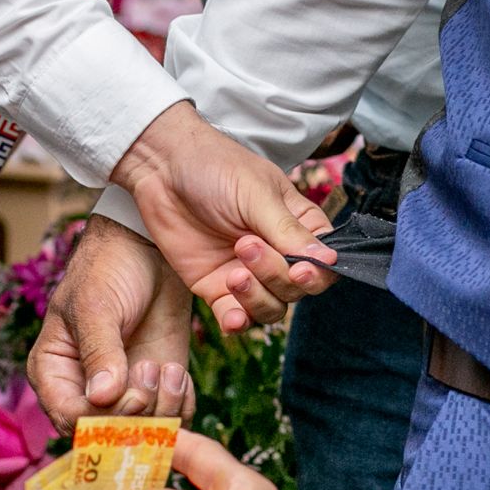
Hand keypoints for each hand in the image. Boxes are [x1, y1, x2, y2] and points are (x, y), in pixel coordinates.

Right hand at [28, 216, 196, 431]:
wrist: (149, 249)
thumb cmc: (109, 269)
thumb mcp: (97, 306)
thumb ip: (99, 352)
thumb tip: (102, 398)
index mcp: (54, 373)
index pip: (70, 417)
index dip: (99, 418)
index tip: (129, 396)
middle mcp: (85, 390)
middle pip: (107, 433)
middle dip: (135, 412)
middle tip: (150, 372)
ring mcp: (124, 390)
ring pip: (143, 430)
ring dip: (162, 407)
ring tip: (168, 369)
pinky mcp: (158, 386)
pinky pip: (172, 417)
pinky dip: (181, 404)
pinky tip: (180, 373)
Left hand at [114, 102, 336, 333]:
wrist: (161, 169)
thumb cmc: (215, 168)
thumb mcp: (256, 195)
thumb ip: (288, 232)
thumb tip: (329, 261)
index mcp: (298, 227)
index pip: (324, 264)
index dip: (317, 274)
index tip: (300, 269)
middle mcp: (277, 254)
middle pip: (297, 290)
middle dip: (275, 275)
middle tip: (246, 245)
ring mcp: (248, 273)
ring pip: (271, 309)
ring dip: (256, 298)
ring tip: (234, 273)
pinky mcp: (216, 287)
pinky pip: (236, 317)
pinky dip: (237, 322)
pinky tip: (232, 317)